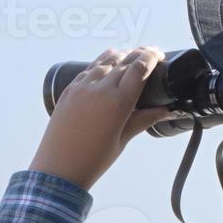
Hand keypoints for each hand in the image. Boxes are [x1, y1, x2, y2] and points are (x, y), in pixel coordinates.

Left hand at [29, 46, 172, 190]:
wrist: (58, 169)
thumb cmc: (93, 160)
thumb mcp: (123, 140)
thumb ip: (144, 120)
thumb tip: (165, 110)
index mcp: (118, 102)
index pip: (139, 68)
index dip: (151, 56)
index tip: (159, 55)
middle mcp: (100, 89)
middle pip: (125, 61)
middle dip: (140, 54)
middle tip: (150, 53)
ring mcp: (81, 88)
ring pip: (105, 60)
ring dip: (120, 55)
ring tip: (130, 56)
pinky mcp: (68, 90)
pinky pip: (88, 69)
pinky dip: (101, 63)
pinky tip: (106, 64)